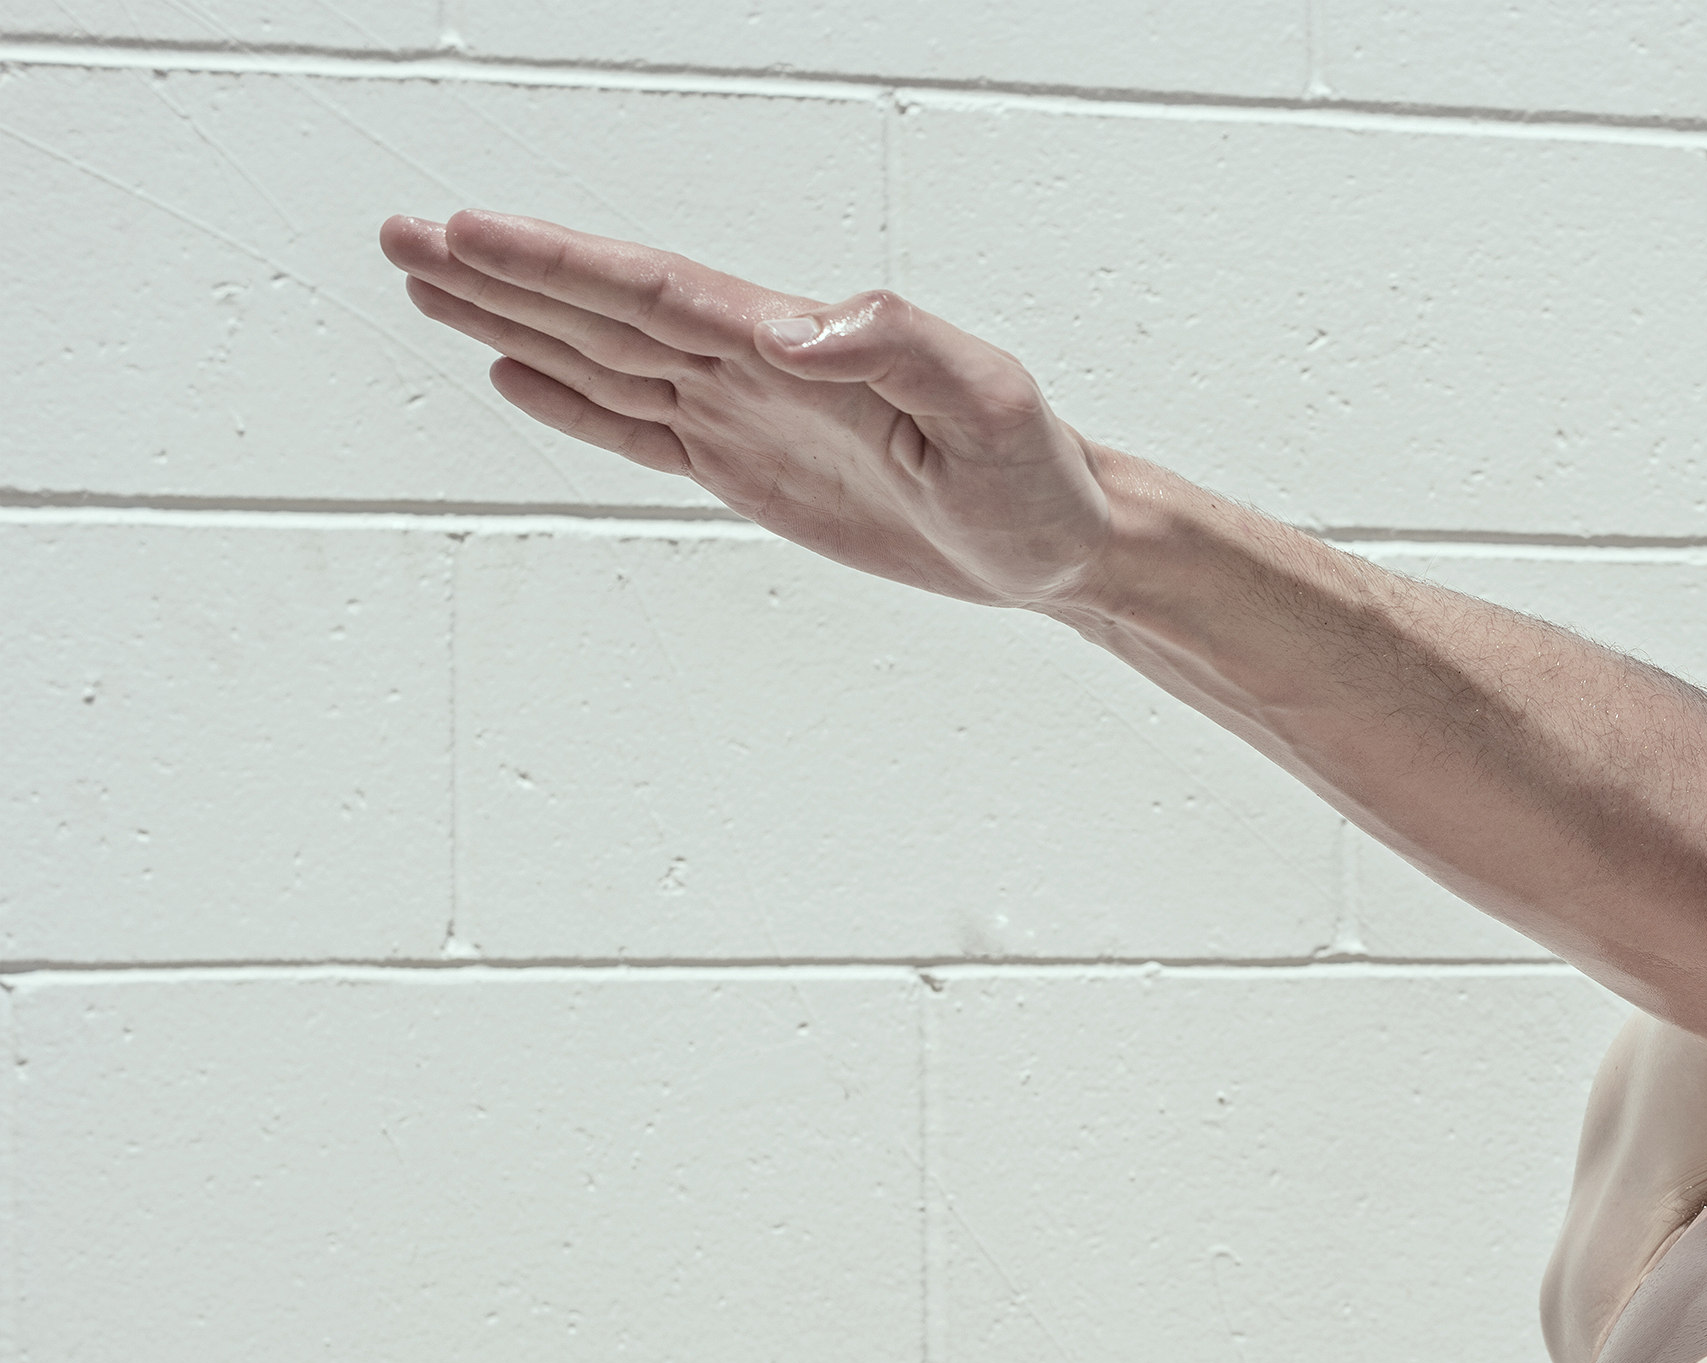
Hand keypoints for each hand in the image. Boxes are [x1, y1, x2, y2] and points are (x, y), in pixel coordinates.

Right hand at [379, 211, 1109, 605]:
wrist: (1062, 542)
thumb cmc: (1040, 475)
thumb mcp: (990, 405)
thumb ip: (902, 346)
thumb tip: (798, 325)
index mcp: (800, 344)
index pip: (656, 292)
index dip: (558, 266)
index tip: (469, 234)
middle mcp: (760, 366)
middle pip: (605, 309)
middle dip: (503, 275)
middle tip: (402, 235)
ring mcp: (749, 415)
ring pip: (606, 358)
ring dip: (516, 322)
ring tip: (428, 286)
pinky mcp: (753, 468)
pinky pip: (643, 427)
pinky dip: (574, 401)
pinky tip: (516, 373)